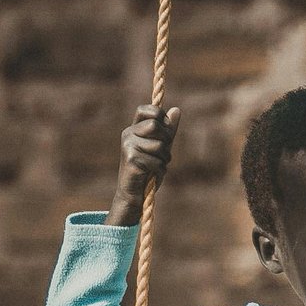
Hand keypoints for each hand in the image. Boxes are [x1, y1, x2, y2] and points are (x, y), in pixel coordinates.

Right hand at [107, 105, 180, 225]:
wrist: (134, 196)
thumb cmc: (148, 171)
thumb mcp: (161, 148)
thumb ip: (168, 130)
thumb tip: (177, 110)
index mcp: (134, 129)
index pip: (146, 109)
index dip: (159, 115)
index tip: (163, 131)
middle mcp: (128, 134)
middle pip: (155, 125)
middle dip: (166, 141)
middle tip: (162, 154)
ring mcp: (128, 146)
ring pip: (158, 145)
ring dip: (164, 158)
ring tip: (156, 166)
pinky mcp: (131, 159)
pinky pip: (156, 160)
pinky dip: (159, 170)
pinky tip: (151, 175)